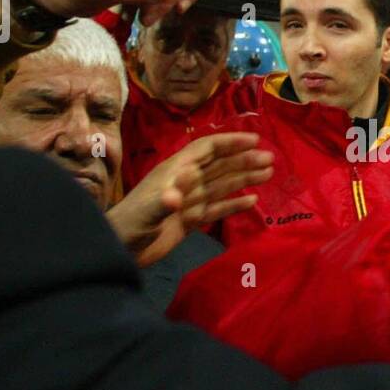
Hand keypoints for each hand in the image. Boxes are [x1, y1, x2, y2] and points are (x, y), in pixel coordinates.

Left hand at [107, 132, 273, 266]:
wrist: (119, 249)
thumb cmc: (130, 224)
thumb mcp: (147, 211)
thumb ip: (164, 201)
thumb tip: (180, 192)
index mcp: (176, 170)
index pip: (207, 149)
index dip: (230, 142)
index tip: (254, 140)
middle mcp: (185, 181)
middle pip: (219, 165)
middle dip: (244, 160)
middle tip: (270, 159)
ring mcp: (189, 200)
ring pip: (221, 185)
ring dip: (244, 178)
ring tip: (267, 173)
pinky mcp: (189, 220)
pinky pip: (217, 208)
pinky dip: (234, 204)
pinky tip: (252, 201)